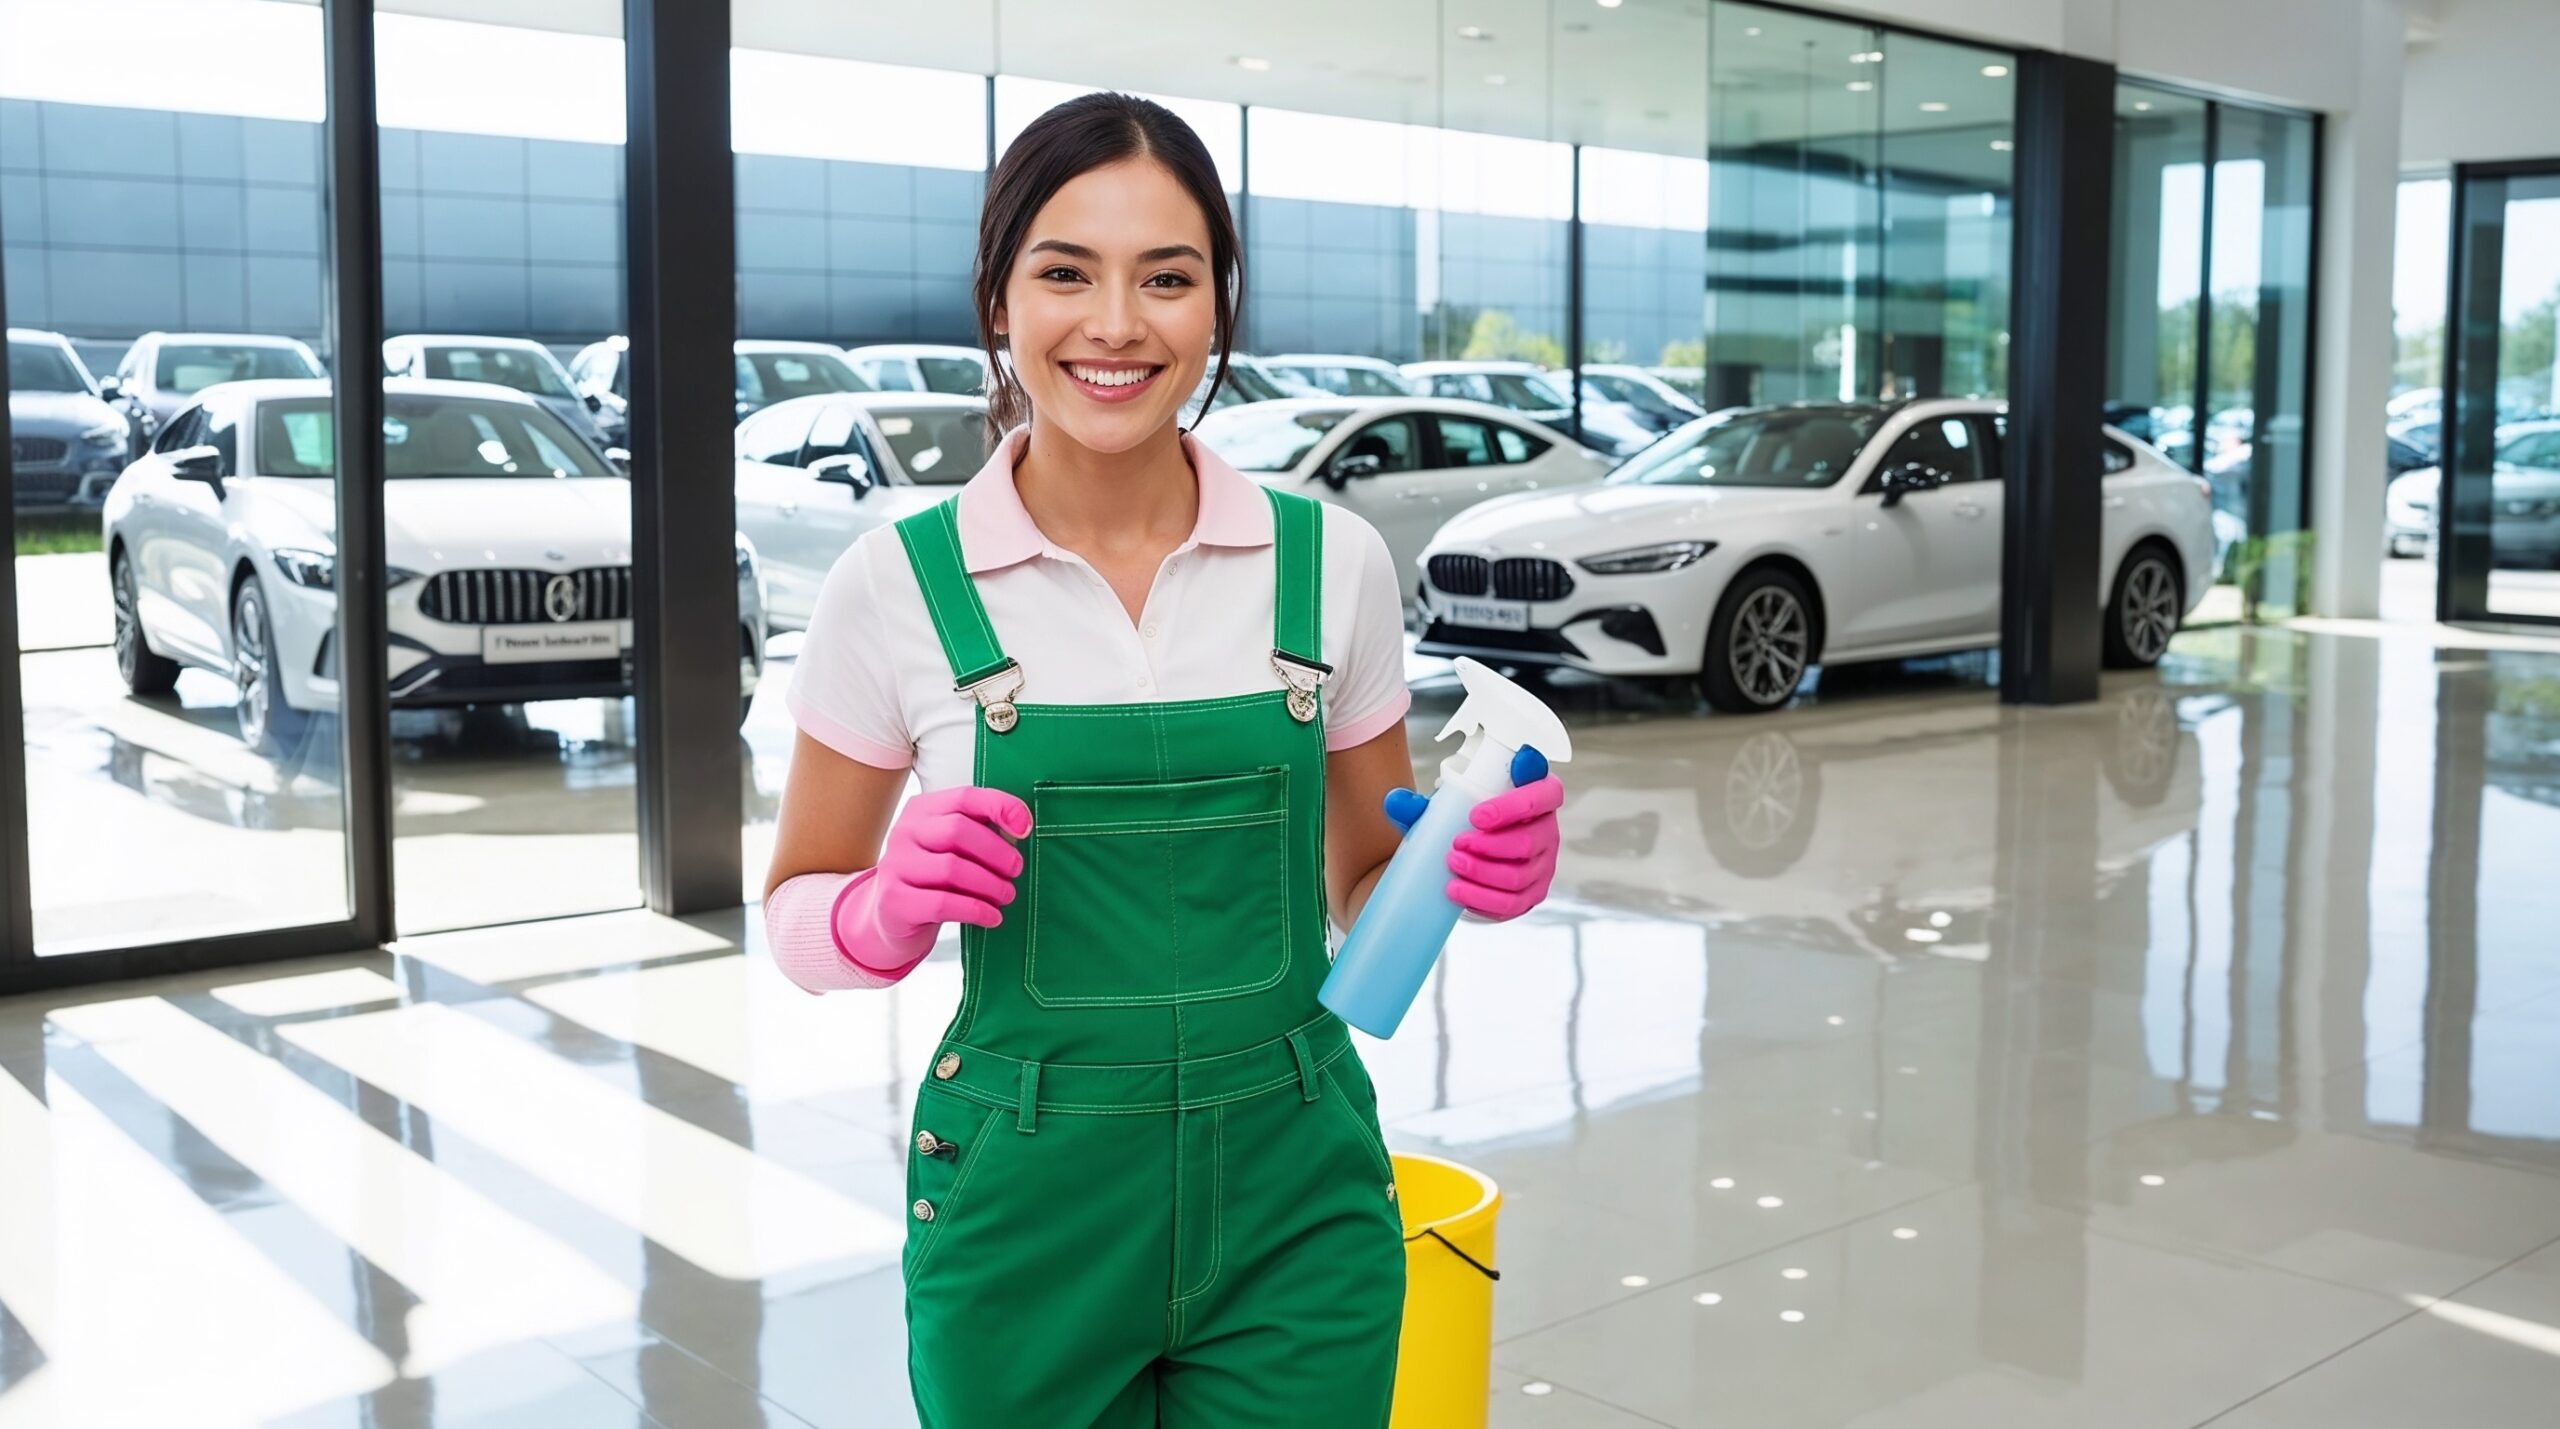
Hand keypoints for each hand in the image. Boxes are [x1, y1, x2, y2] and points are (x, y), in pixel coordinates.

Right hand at [837, 786, 1031, 966]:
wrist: (893, 917)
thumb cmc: (934, 876)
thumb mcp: (952, 847)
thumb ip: (980, 832)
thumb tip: (1020, 828)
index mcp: (922, 810)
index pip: (964, 797)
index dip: (999, 807)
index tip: (1025, 829)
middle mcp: (904, 832)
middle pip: (958, 831)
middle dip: (997, 852)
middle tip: (1016, 870)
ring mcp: (895, 865)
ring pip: (952, 869)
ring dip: (990, 885)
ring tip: (1006, 895)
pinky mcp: (894, 900)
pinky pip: (943, 903)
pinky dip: (976, 910)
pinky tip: (992, 916)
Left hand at [1382, 746, 1561, 921]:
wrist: (1471, 852)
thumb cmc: (1464, 820)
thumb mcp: (1445, 807)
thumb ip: (1419, 804)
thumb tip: (1395, 802)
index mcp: (1537, 795)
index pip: (1543, 795)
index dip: (1514, 806)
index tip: (1475, 816)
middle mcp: (1547, 829)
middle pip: (1528, 841)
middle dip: (1489, 846)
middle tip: (1456, 845)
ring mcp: (1543, 864)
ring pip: (1519, 874)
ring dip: (1483, 873)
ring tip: (1453, 865)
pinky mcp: (1533, 893)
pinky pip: (1513, 902)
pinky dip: (1482, 899)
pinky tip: (1457, 892)